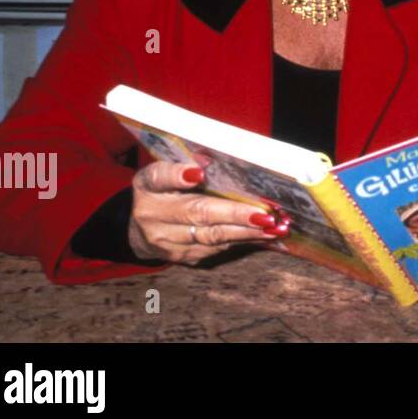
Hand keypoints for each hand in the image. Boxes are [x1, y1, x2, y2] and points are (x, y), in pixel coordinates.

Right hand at [129, 161, 281, 264]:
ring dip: (246, 231)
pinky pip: (217, 248)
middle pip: (197, 213)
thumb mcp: (167, 172)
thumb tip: (210, 160)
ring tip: (273, 226)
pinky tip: (264, 235)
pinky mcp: (183, 257)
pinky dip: (243, 240)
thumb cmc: (166, 191)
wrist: (144, 229)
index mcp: (148, 186)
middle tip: (263, 214)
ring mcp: (167, 242)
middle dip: (234, 213)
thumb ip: (186, 164)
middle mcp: (153, 216)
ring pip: (211, 236)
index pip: (159, 177)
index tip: (201, 174)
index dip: (178, 175)